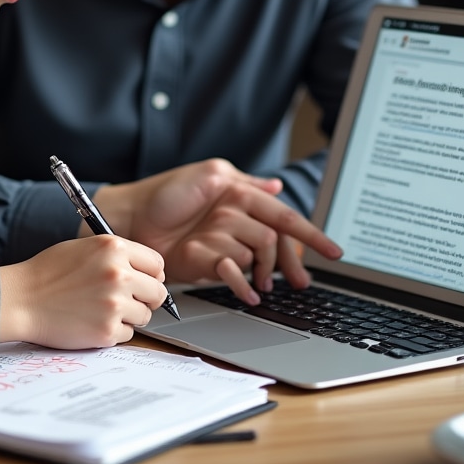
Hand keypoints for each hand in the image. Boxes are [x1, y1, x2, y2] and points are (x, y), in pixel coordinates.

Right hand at [0, 236, 167, 347]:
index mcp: (114, 248)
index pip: (157, 264)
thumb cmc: (48, 273)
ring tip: (100, 310)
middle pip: (158, 292)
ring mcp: (114, 304)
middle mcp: (119, 274)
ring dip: (128, 316)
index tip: (144, 282)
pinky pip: (128, 335)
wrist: (20, 299)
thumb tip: (149, 273)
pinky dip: (113, 332)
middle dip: (146, 298)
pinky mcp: (107, 331)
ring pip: (144, 316)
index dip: (151, 275)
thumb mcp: (85, 247)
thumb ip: (118, 256)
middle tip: (127, 300)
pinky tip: (91, 322)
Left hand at [91, 159, 341, 305]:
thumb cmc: (166, 190)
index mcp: (242, 197)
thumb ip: (247, 182)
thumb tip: (277, 186)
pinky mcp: (209, 265)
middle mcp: (237, 222)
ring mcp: (224, 244)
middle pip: (276, 244)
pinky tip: (246, 289)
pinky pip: (235, 274)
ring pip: (258, 260)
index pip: (283, 216)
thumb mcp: (210, 174)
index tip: (334, 253)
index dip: (310, 234)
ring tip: (264, 282)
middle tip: (301, 282)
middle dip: (290, 262)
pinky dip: (240, 281)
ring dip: (262, 270)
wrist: (129, 218)